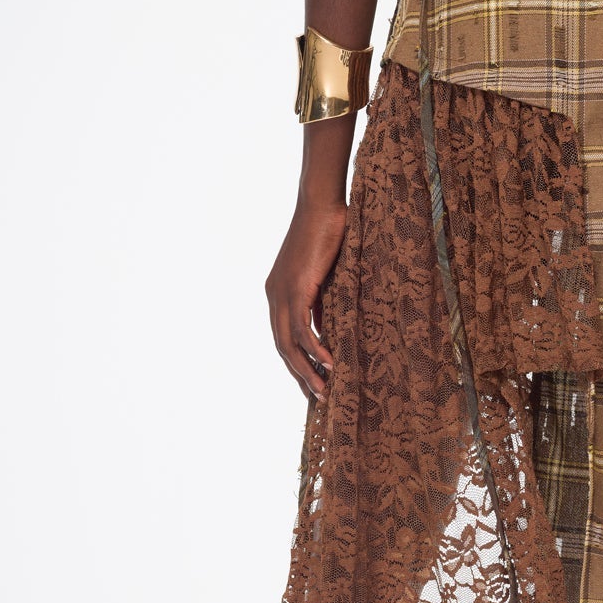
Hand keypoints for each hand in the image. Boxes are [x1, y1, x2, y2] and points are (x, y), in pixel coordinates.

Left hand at [265, 193, 347, 402]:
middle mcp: (274, 295)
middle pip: (281, 347)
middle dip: (299, 375)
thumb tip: (327, 326)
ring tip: (323, 391)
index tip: (311, 384)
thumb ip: (322, 301)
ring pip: (288, 343)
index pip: (282, 337)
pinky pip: (301, 328)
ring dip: (306, 370)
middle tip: (318, 398)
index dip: (296, 363)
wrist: (322, 204)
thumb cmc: (329, 232)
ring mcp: (281, 292)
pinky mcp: (295, 287)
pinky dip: (315, 349)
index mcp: (278, 292)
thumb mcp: (326, 275)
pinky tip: (329, 364)